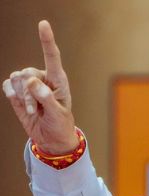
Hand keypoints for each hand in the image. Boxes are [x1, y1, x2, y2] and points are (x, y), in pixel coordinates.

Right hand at [3, 20, 78, 154]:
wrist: (51, 138)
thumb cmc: (60, 125)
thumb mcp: (58, 115)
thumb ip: (47, 98)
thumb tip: (33, 82)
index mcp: (58, 81)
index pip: (52, 57)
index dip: (46, 40)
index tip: (43, 24)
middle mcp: (43, 78)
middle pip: (27, 73)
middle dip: (29, 94)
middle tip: (37, 111)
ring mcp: (30, 84)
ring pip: (17, 79)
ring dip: (22, 98)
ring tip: (34, 111)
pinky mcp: (19, 91)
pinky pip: (8, 85)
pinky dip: (11, 94)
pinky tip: (19, 103)